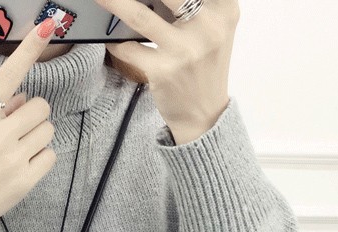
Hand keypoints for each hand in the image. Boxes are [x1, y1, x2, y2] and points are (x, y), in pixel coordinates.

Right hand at [0, 19, 60, 231]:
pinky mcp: (25, 180)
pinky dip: (41, 159)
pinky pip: (49, 156)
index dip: (29, 49)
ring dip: (38, 137)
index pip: (9, 76)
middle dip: (35, 116)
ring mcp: (13, 157)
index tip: (46, 26)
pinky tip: (22, 168)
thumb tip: (27, 100)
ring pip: (48, 130)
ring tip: (17, 152)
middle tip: (20, 130)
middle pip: (41, 107)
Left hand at [93, 0, 239, 142]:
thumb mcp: (214, 26)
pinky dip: (117, 42)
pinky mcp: (164, 72)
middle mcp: (208, 26)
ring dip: (113, 2)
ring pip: (139, 15)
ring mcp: (185, 50)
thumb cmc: (204, 65)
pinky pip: (129, 48)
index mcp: (224, 8)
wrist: (204, 113)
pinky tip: (113, 39)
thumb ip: (195, 3)